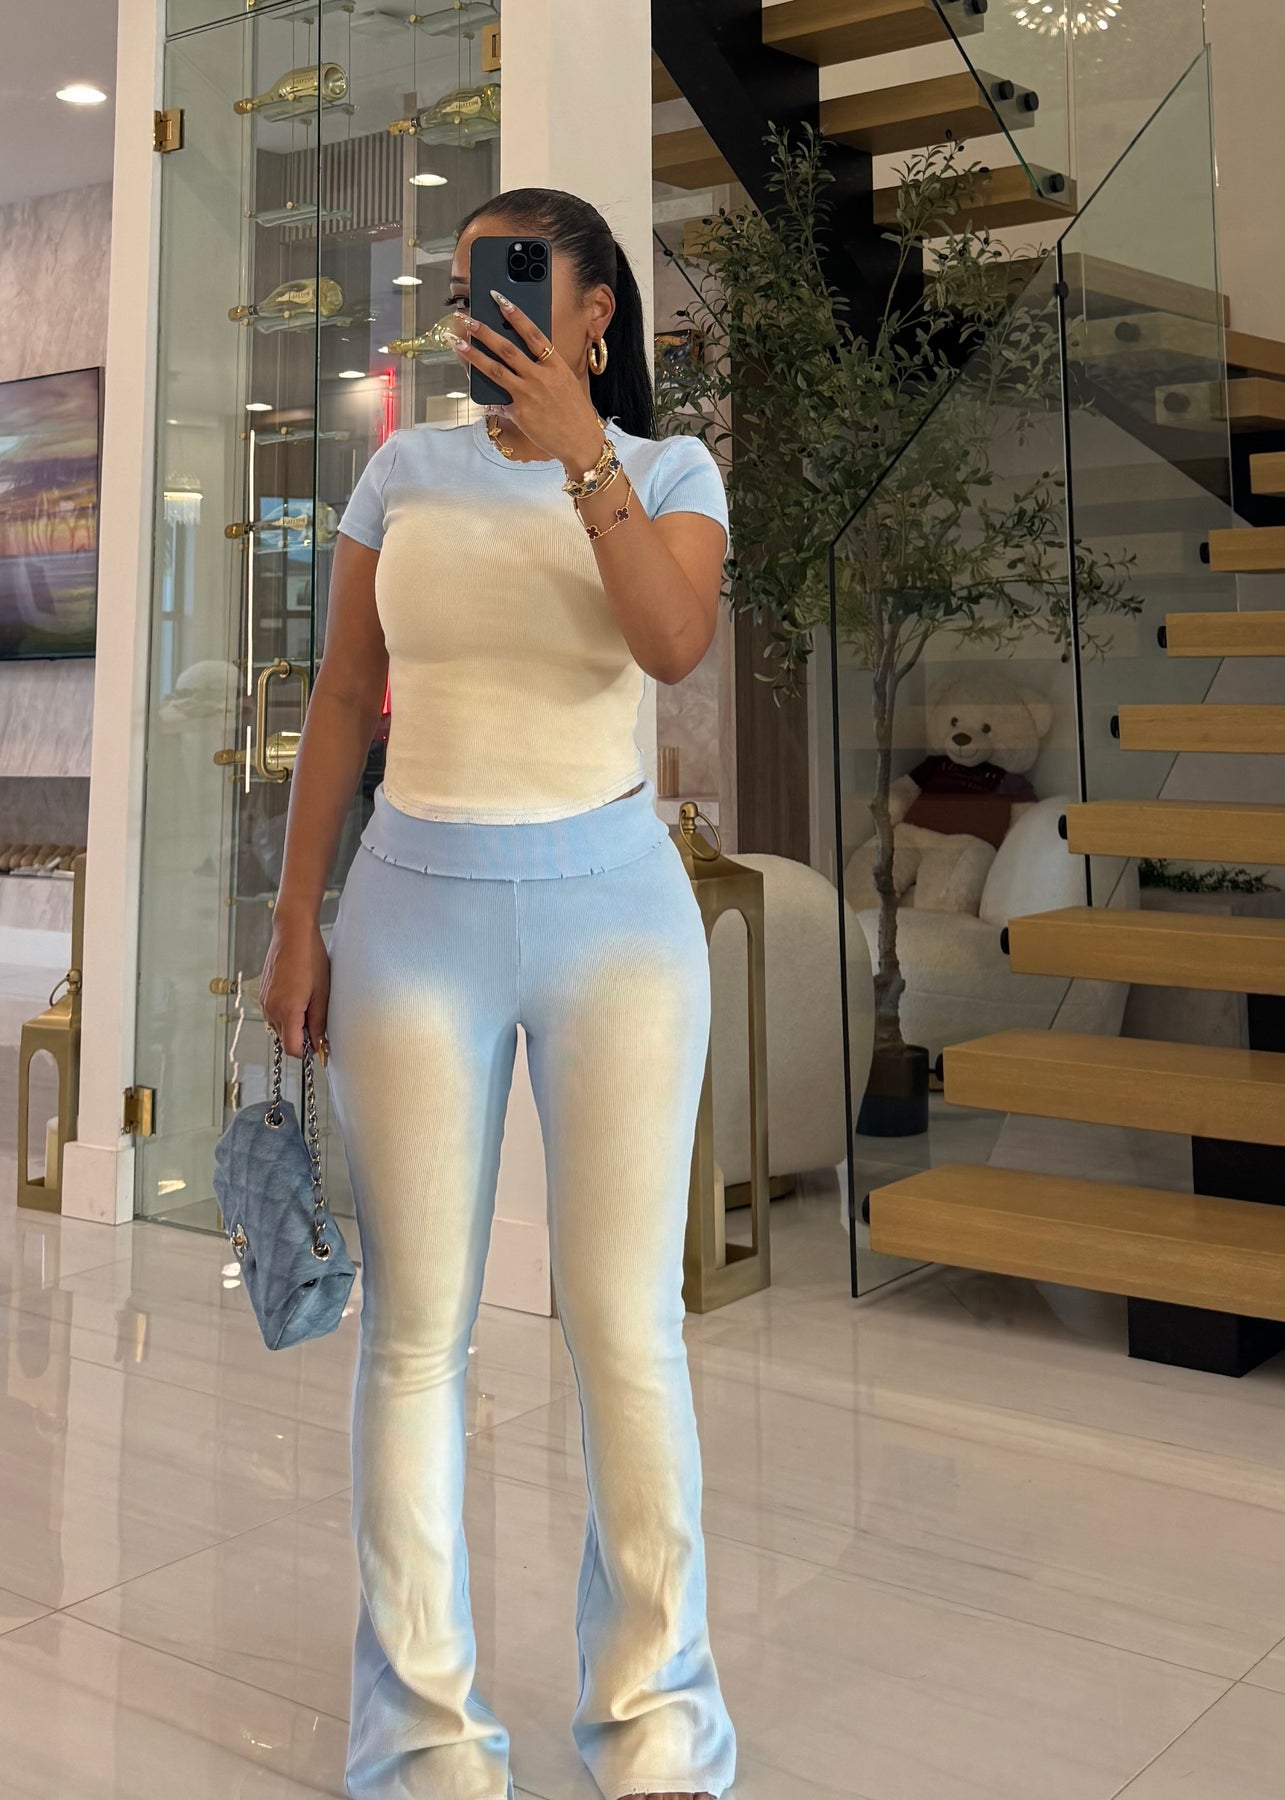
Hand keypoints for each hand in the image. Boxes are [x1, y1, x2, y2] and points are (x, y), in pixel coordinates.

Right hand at [259, 913, 331, 1062]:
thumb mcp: (322, 993)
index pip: (292, 1049)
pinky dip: (286, 1013)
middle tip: (317, 1017)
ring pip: (279, 1027)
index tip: (318, 1045)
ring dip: (294, 1024)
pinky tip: (299, 995)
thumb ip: (318, 1023)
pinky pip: (274, 1013)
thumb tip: (318, 1044)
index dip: (306, 1052)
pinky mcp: (263, 994)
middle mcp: (271, 1009)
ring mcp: (265, 1001)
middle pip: (285, 1039)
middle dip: (301, 1036)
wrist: (292, 934)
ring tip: (309, 1002)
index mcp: (287, 1011)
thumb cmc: (310, 959)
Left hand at [453, 295, 604, 473]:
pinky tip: (471, 384)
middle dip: (485, 332)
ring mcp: (528, 395)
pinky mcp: (519, 413)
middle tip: (468, 319)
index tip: (500, 299)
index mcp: (555, 365)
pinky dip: (486, 394)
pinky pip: (497, 401)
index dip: (515, 315)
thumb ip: (543, 367)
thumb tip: (517, 356)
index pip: (532, 334)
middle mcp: (540, 377)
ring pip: (495, 370)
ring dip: (474, 355)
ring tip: (458, 343)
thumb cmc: (573, 411)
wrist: (581, 441)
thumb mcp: (564, 381)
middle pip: (508, 349)